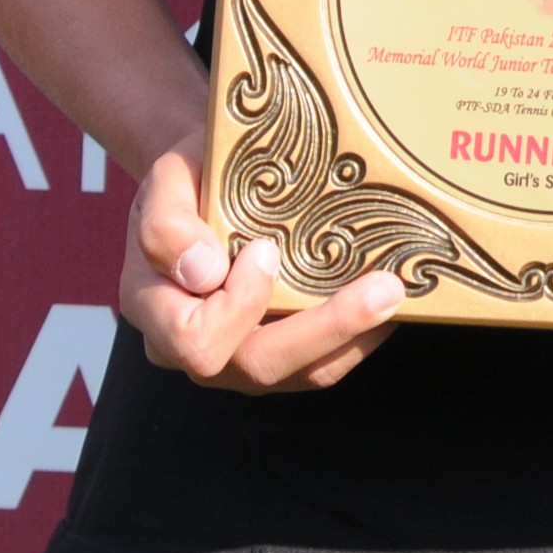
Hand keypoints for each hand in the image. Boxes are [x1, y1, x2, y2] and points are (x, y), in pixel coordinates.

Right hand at [121, 131, 402, 392]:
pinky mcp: (280, 355)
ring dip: (355, 336)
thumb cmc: (188, 178)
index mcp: (155, 309)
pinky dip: (361, 337)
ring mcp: (239, 358)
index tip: (266, 250)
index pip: (193, 339)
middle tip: (385, 288)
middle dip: (327, 329)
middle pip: (259, 366)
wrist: (205, 181)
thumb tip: (204, 271)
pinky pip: (323, 365)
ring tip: (398, 292)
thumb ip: (167, 224)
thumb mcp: (166, 181)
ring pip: (302, 374)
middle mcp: (192, 349)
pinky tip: (393, 303)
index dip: (236, 304)